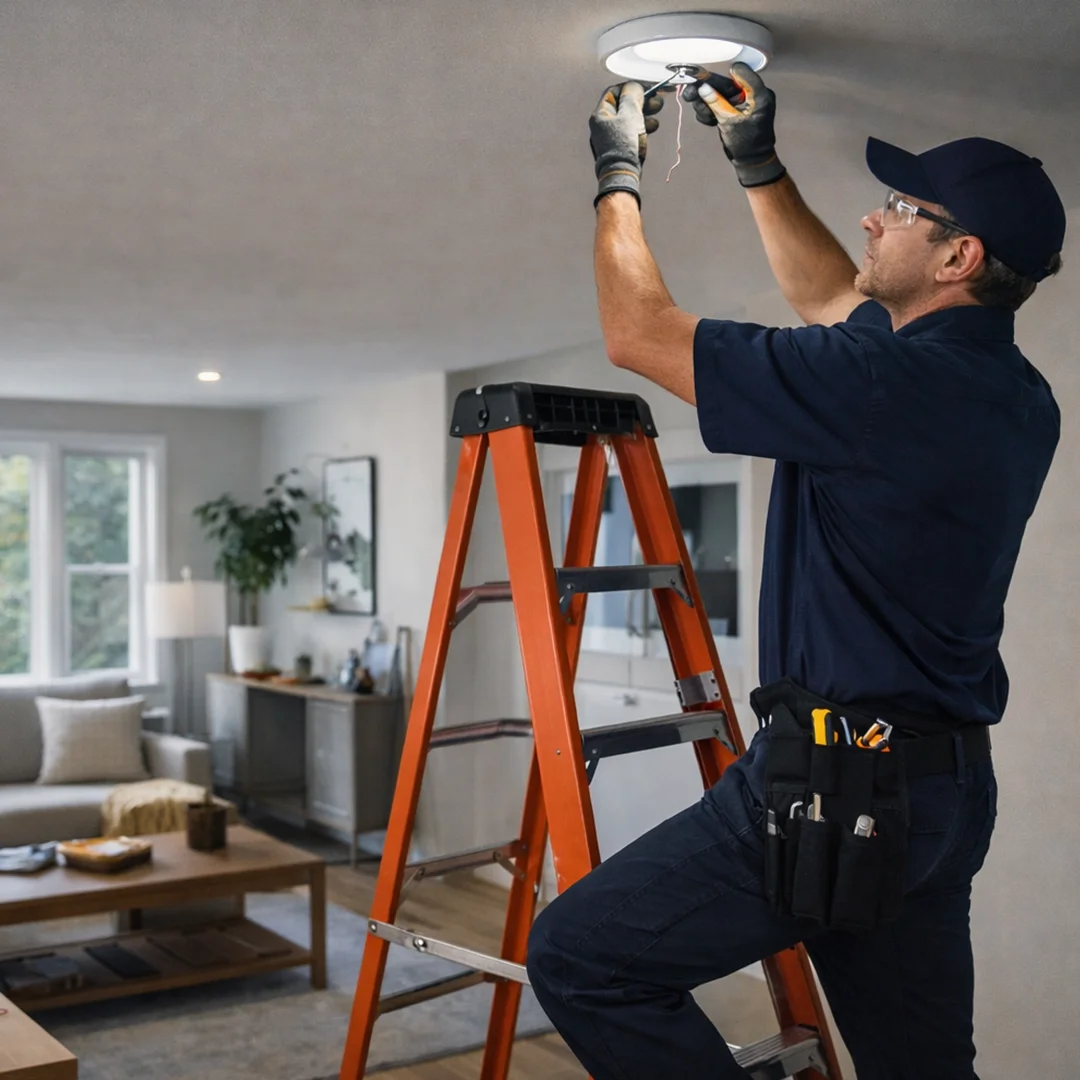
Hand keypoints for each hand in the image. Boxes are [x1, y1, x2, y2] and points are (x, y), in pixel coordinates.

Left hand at [589, 82, 663, 207]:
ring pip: (630, 118)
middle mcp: (603, 124)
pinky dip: (641, 126)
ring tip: (657, 112)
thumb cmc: (623, 145)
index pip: (614, 91)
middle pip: (624, 105)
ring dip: (644, 113)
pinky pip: (631, 131)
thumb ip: (632, 96)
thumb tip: (634, 87)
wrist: (622, 174)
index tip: (645, 87)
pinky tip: (652, 126)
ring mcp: (610, 136)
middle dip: (641, 101)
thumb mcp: (630, 114)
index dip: (630, 87)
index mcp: (600, 114)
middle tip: (656, 99)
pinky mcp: (619, 147)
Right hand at [681, 63, 784, 187]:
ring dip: (706, 104)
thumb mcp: (729, 122)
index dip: (723, 74)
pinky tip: (710, 120)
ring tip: (707, 117)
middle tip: (689, 93)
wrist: (752, 161)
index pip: (741, 71)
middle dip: (707, 89)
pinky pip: (719, 103)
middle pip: (725, 83)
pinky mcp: (734, 109)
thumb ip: (715, 102)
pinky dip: (710, 111)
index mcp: (758, 93)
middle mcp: (751, 93)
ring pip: (718, 94)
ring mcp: (743, 102)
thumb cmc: (746, 143)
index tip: (705, 79)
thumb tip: (702, 87)